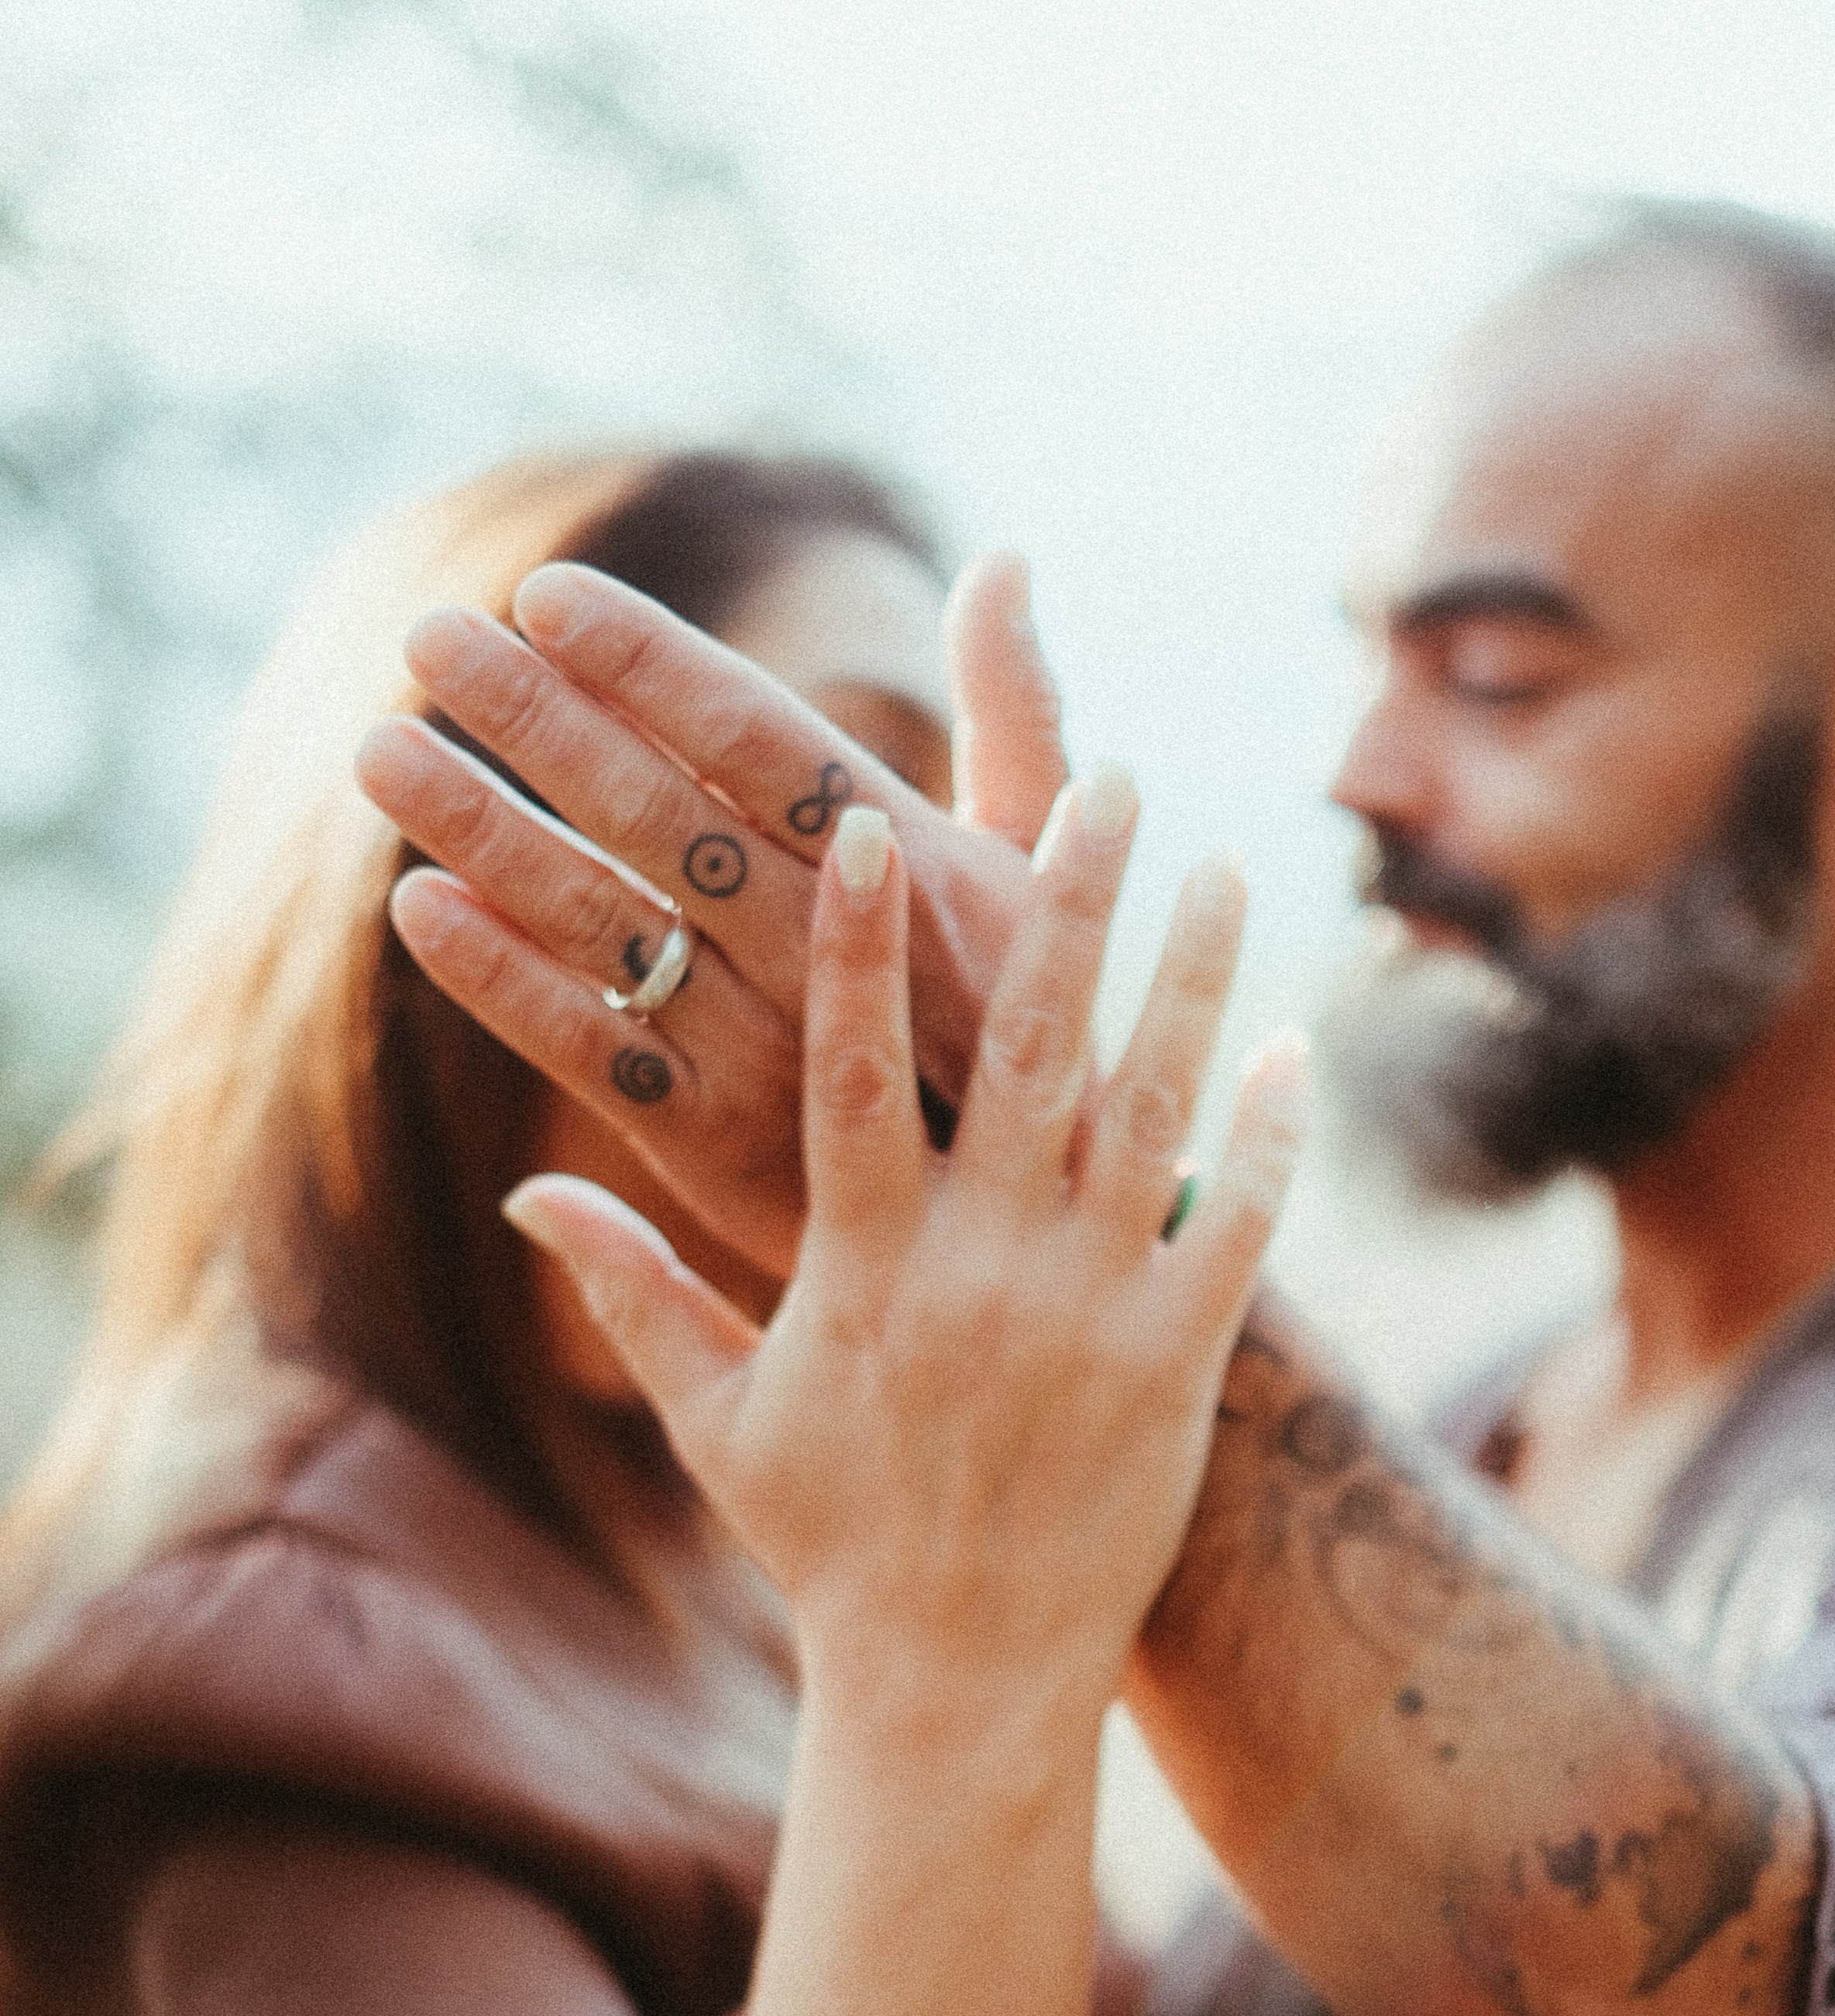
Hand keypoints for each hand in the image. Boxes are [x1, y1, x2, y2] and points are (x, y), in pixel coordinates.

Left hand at [354, 554, 1065, 1286]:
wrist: (1030, 1229)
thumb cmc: (1042, 1018)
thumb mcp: (1049, 864)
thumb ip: (1014, 713)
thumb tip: (998, 562)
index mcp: (911, 865)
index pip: (762, 740)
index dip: (651, 667)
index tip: (544, 597)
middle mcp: (831, 949)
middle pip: (663, 816)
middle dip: (541, 723)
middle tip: (429, 634)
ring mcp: (766, 1049)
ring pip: (607, 922)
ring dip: (488, 833)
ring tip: (380, 750)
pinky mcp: (713, 1143)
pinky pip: (591, 1047)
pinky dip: (501, 983)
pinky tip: (416, 906)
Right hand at [503, 786, 1307, 2015]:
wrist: (959, 1686)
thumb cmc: (832, 1547)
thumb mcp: (719, 1421)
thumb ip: (633, 1291)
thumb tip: (528, 1188)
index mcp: (860, 1268)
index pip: (853, 1072)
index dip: (864, 947)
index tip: (871, 824)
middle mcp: (980, 1270)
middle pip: (1033, 1053)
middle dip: (1071, 907)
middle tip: (1113, 782)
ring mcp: (1090, 1314)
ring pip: (1155, 1112)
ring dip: (1193, 981)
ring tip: (1224, 869)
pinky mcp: (1177, 1365)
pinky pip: (1239, 1224)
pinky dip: (1271, 1135)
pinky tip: (1296, 1044)